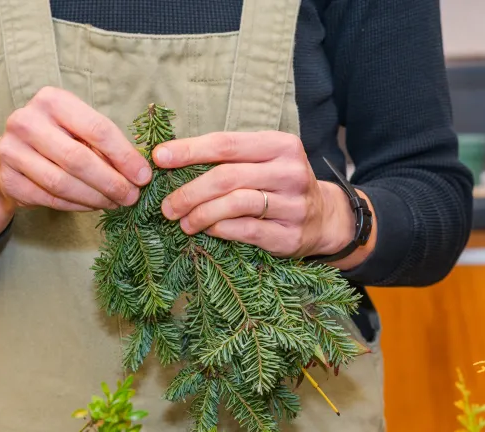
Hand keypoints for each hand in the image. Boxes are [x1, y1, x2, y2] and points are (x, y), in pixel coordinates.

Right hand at [0, 86, 151, 240]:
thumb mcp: (81, 131)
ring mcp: (11, 150)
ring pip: (62, 182)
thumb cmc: (58, 139)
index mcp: (52, 100)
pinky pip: (50, 198)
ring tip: (115, 203)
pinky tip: (92, 205)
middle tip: (131, 197)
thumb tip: (140, 174)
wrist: (11, 156)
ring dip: (95, 198)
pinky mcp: (7, 178)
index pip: (97, 129)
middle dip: (111, 182)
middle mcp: (27, 121)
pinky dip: (76, 206)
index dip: (124, 156)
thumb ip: (107, 147)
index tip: (144, 177)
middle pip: (78, 158)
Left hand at [152, 131, 371, 264]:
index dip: (189, 150)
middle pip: (227, 176)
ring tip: (182, 222)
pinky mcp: (290, 235)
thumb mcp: (263, 161)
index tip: (159, 158)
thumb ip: (229, 158)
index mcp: (281, 145)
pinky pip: (246, 230)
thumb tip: (171, 158)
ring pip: (235, 204)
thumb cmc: (280, 186)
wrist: (324, 219)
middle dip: (189, 191)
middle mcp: (290, 172)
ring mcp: (294, 205)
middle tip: (167, 206)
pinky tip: (207, 231)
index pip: (226, 144)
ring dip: (201, 213)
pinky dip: (220, 230)